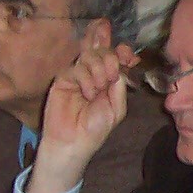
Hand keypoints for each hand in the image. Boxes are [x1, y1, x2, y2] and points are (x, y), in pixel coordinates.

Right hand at [27, 37, 140, 192]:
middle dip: (111, 58)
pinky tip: (87, 94)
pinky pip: (76, 68)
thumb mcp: (117, 108)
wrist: (74, 142)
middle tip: (111, 76)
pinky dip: (86, 79)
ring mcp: (78, 75)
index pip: (116, 56)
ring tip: (99, 89)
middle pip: (103, 50)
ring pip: (89, 55)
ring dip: (99, 69)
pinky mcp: (63, 79)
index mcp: (108, 79)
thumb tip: (121, 63)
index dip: (123, 51)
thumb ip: (120, 85)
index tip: (129, 57)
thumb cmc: (95, 129)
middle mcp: (93, 73)